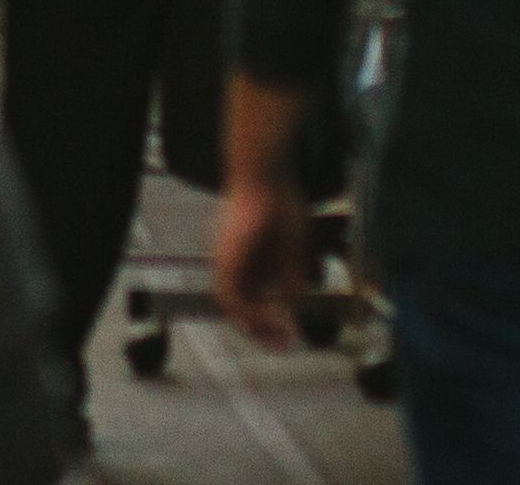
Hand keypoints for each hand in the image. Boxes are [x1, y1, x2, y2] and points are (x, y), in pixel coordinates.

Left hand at [209, 175, 312, 344]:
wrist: (267, 176)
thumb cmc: (282, 205)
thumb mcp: (293, 250)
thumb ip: (292, 279)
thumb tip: (295, 307)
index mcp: (247, 260)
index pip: (252, 299)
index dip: (269, 320)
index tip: (289, 334)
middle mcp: (232, 263)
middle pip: (240, 307)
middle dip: (262, 330)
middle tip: (284, 345)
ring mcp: (226, 260)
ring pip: (231, 305)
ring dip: (254, 326)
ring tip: (278, 337)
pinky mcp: (225, 257)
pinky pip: (229, 295)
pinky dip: (247, 313)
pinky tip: (269, 321)